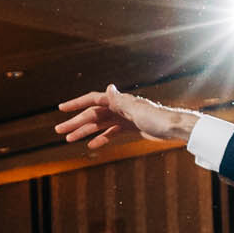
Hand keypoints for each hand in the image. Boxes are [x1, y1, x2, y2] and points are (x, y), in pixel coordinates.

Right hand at [53, 86, 197, 150]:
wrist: (175, 129)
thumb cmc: (158, 118)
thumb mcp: (136, 111)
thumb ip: (120, 101)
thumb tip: (108, 87)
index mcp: (119, 101)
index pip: (92, 100)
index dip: (76, 104)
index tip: (61, 108)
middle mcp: (119, 108)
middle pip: (92, 114)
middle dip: (75, 122)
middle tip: (59, 131)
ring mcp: (124, 118)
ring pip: (99, 125)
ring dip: (84, 131)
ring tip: (69, 139)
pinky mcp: (130, 128)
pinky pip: (111, 133)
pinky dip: (101, 138)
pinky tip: (91, 145)